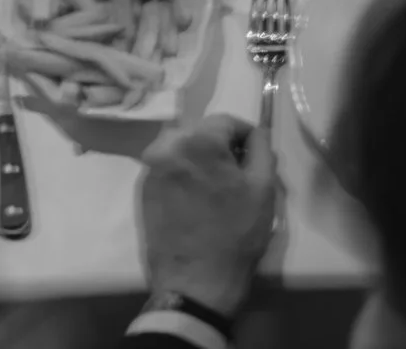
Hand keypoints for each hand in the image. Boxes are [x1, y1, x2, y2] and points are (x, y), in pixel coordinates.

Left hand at [138, 115, 279, 317]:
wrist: (195, 284)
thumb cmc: (235, 234)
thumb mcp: (263, 188)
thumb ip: (262, 148)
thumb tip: (255, 133)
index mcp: (197, 140)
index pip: (227, 121)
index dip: (246, 136)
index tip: (255, 156)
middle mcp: (165, 147)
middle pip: (201, 132)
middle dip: (221, 147)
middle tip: (237, 174)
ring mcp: (149, 170)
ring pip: (182, 150)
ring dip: (200, 160)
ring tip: (216, 188)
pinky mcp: (142, 192)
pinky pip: (168, 170)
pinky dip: (184, 176)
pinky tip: (197, 200)